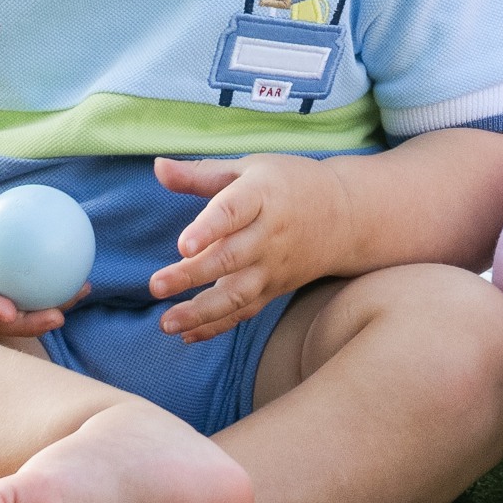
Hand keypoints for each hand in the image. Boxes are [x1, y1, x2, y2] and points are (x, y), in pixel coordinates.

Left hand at [149, 155, 344, 341]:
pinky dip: (217, 327)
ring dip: (201, 312)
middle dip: (192, 275)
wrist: (347, 215)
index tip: (182, 244)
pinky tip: (187, 335)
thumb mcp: (249, 168)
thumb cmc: (289, 184)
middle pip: (230, 258)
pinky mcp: (274, 289)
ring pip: (238, 294)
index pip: (234, 210)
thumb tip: (157, 167)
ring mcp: (273, 266)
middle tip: (155, 286)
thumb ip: (200, 174)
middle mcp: (269, 234)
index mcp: (262, 195)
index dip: (209, 227)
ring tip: (166, 323)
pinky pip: (245, 312)